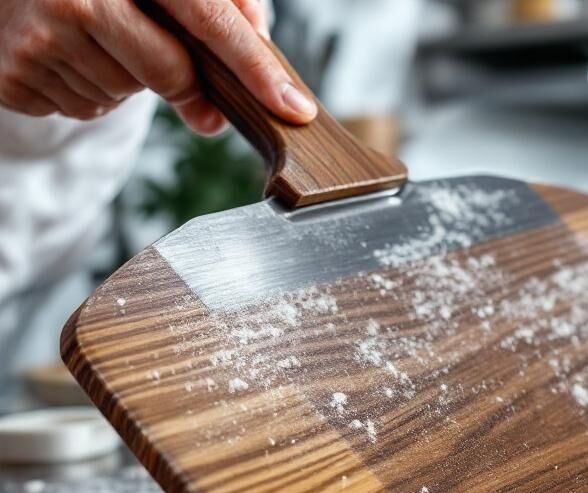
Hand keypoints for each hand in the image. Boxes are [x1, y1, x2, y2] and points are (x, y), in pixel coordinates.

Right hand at [0, 0, 316, 133]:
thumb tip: (261, 40)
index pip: (208, 20)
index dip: (254, 67)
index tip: (292, 105)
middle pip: (172, 73)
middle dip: (180, 77)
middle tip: (154, 49)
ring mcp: (38, 39)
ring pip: (126, 95)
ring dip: (126, 79)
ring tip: (94, 38)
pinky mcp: (15, 77)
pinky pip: (86, 109)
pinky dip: (89, 89)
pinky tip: (68, 54)